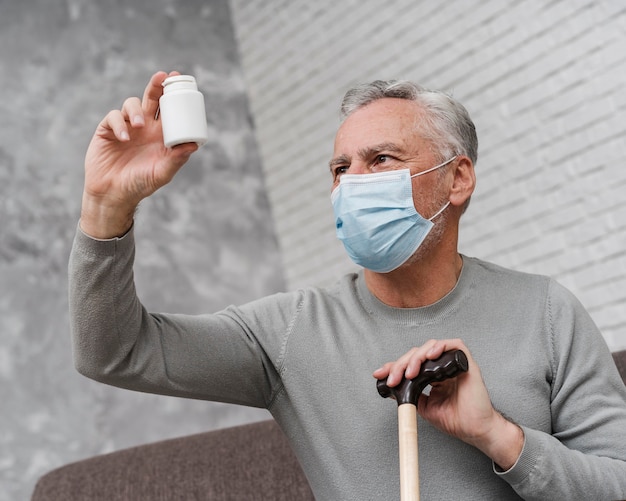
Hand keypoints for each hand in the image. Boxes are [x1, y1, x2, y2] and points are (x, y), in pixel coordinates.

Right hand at [81, 71, 198, 237]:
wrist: (113, 194)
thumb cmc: (140, 185)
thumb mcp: (162, 173)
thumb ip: (177, 159)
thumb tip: (193, 145)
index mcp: (161, 134)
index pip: (169, 109)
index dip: (173, 94)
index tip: (179, 80)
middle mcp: (145, 127)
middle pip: (151, 99)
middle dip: (157, 86)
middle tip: (162, 78)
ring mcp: (126, 127)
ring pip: (131, 104)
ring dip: (136, 110)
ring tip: (139, 126)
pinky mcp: (107, 130)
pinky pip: (114, 118)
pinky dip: (119, 124)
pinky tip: (124, 138)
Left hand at [373, 339, 523, 469]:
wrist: (475, 430)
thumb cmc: (456, 420)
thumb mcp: (425, 407)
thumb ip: (412, 395)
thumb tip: (393, 389)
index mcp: (433, 376)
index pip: (411, 363)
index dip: (394, 366)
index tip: (379, 374)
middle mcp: (442, 366)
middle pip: (417, 353)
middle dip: (401, 364)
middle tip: (393, 378)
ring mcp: (453, 363)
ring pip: (431, 346)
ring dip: (416, 357)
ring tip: (410, 373)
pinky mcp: (466, 363)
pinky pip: (455, 344)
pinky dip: (440, 346)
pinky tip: (430, 355)